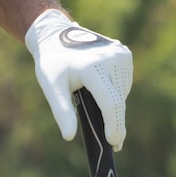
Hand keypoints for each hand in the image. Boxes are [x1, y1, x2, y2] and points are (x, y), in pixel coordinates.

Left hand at [25, 8, 131, 150]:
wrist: (55, 33)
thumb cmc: (52, 62)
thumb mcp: (51, 86)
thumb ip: (62, 111)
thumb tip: (69, 136)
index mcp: (92, 67)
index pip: (110, 102)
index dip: (114, 125)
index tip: (114, 143)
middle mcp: (111, 58)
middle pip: (117, 101)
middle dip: (115, 122)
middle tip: (112, 142)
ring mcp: (120, 54)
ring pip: (122, 93)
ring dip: (114, 106)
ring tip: (99, 109)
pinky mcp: (124, 53)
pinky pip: (123, 82)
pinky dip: (115, 91)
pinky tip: (102, 92)